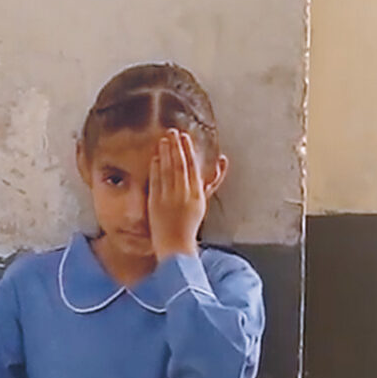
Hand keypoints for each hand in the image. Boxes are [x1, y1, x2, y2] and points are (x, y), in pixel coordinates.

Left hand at [148, 128, 204, 259]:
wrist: (176, 246)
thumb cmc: (189, 225)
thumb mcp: (202, 203)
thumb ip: (210, 183)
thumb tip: (221, 162)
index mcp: (197, 194)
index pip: (192, 167)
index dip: (188, 151)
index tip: (185, 137)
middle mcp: (184, 195)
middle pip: (180, 166)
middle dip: (176, 147)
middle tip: (173, 131)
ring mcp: (170, 199)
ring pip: (168, 171)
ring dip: (165, 153)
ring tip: (163, 139)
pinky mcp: (156, 204)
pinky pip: (156, 182)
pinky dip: (155, 168)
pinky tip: (154, 157)